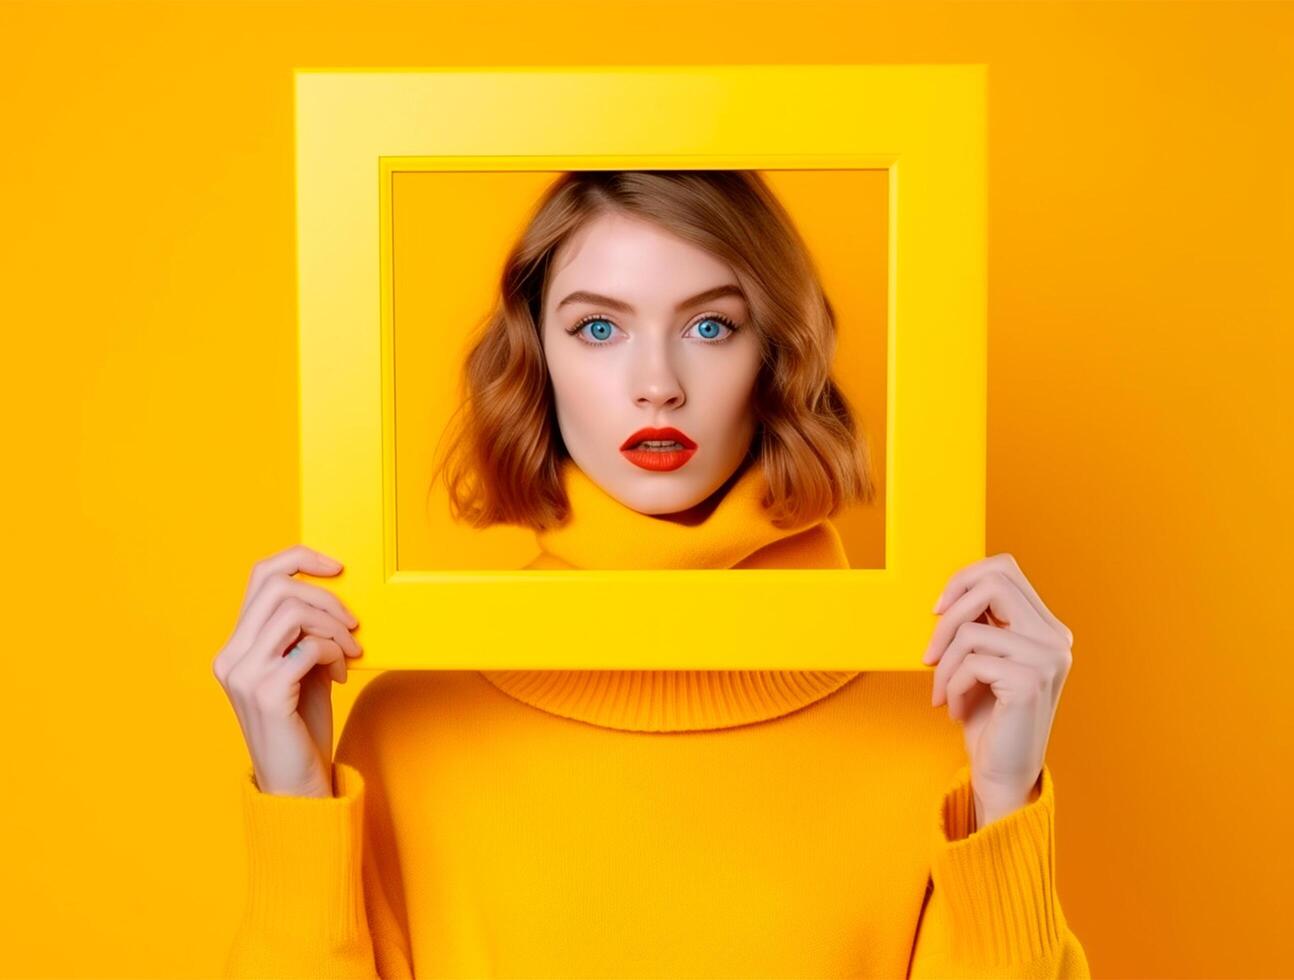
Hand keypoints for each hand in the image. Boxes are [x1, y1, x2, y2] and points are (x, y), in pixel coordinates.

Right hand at [212, 544, 363, 797]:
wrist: (297, 784)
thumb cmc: (303, 725)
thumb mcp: (303, 668)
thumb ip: (306, 632)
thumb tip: (334, 592)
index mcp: (236, 645)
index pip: (260, 575)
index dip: (300, 559)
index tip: (337, 567)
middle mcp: (231, 656)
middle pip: (278, 587)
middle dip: (327, 598)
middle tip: (353, 625)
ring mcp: (243, 674)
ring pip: (293, 612)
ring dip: (334, 627)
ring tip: (350, 652)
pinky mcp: (265, 692)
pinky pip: (309, 647)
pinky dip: (334, 653)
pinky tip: (341, 675)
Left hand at [922, 552, 1073, 827]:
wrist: (1002, 775)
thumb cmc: (987, 718)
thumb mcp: (982, 661)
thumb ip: (980, 623)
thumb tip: (950, 589)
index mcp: (1046, 629)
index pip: (1005, 570)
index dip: (964, 579)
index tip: (938, 610)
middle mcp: (1055, 639)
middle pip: (993, 583)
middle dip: (948, 616)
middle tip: (929, 654)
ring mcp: (1047, 659)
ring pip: (972, 628)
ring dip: (944, 664)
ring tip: (943, 692)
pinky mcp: (1030, 681)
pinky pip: (971, 661)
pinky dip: (952, 685)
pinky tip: (956, 710)